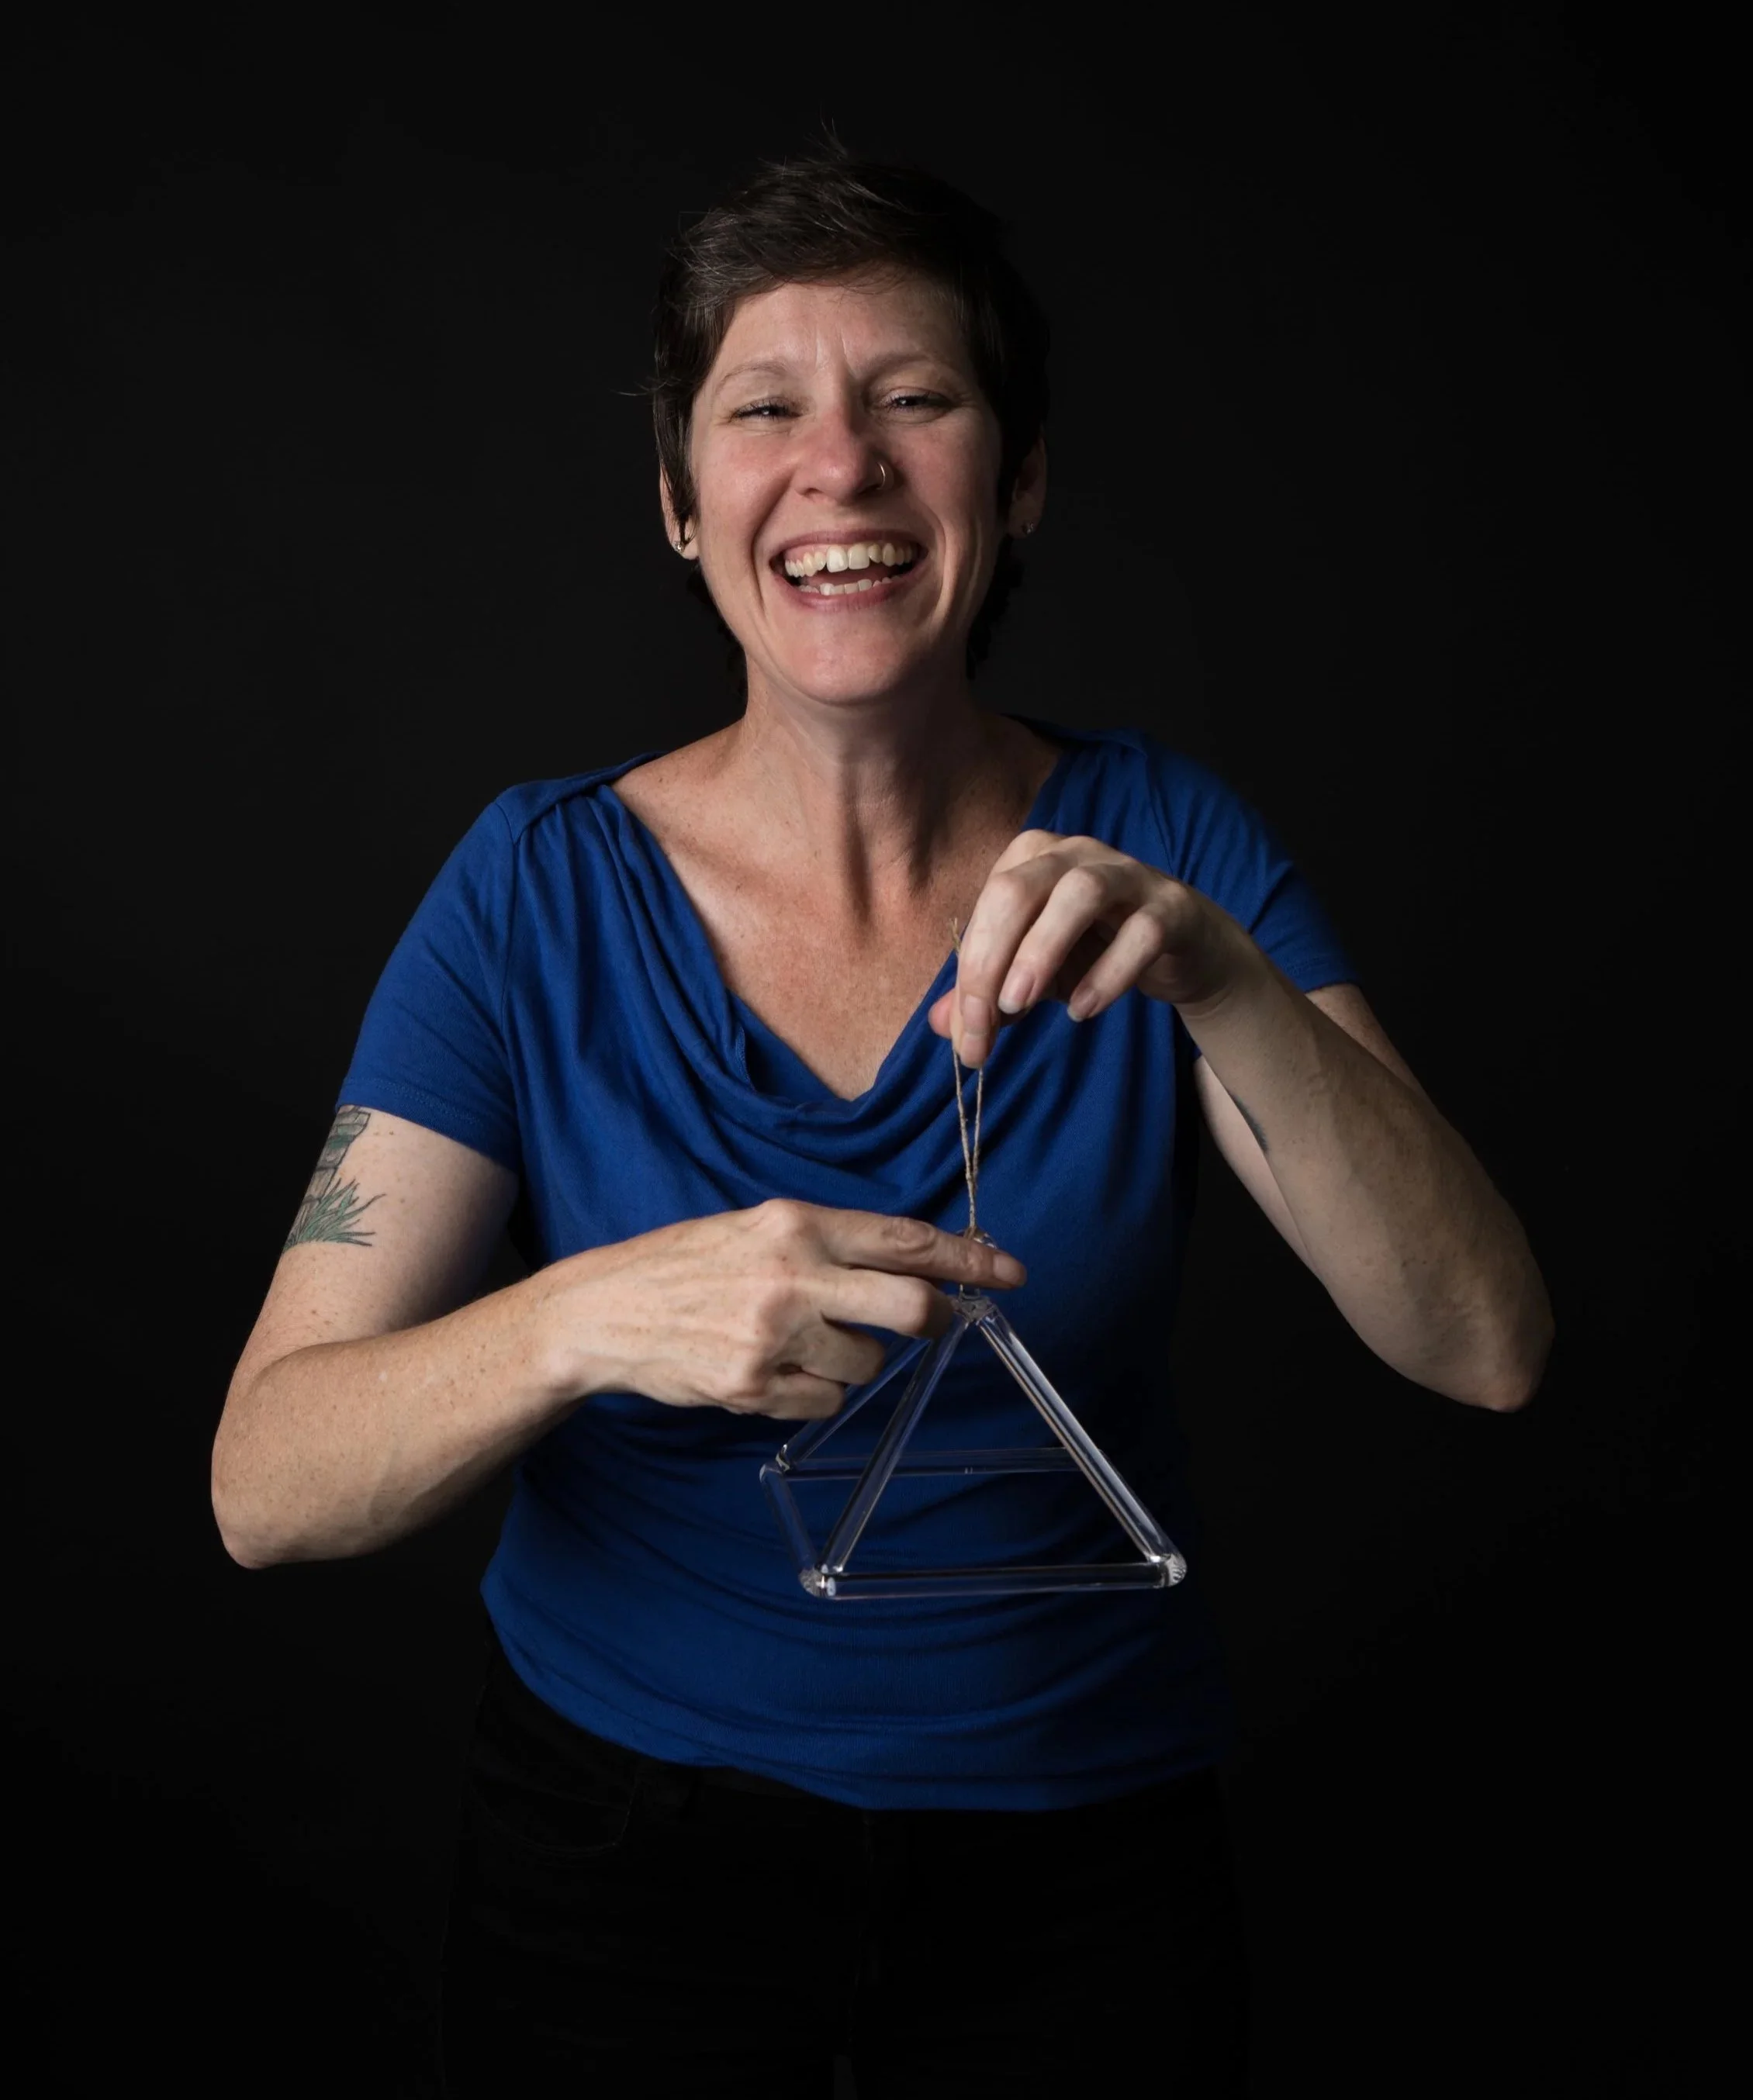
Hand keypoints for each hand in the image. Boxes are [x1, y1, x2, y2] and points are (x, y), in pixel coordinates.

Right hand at [554, 1199, 1025, 1420]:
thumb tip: (913, 1264)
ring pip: (866, 1365)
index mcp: (796, 1223)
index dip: (969, 1259)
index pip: (906, 1241)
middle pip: (911, 1308)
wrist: (603, 1312)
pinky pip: (822, 1402)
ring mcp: (773, 1335)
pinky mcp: (753, 1386)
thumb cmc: (685, 1265)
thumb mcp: (757, 1227)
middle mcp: (791, 1275)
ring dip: (851, 1361)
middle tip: (932, 1325)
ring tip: (801, 1342)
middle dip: (933, 1321)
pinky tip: (770, 1369)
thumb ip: (830, 1243)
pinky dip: (811, 1392)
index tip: (1009, 1271)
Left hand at [927, 829, 1250, 1065]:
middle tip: (984, 1023)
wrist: (1180, 952)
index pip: (987, 906)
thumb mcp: (1034, 976)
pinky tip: (1082, 1009)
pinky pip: (1141, 932)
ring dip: (1041, 949)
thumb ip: (987, 995)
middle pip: (1018, 889)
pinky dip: (1108, 972)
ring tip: (1020, 1003)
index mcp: (1032, 858)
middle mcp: (1075, 854)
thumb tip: (941, 1024)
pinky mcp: (1171, 907)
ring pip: (1079, 893)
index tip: (967, 1037)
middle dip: (992, 959)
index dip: (969, 972)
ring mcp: (1128, 874)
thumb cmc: (1095, 951)